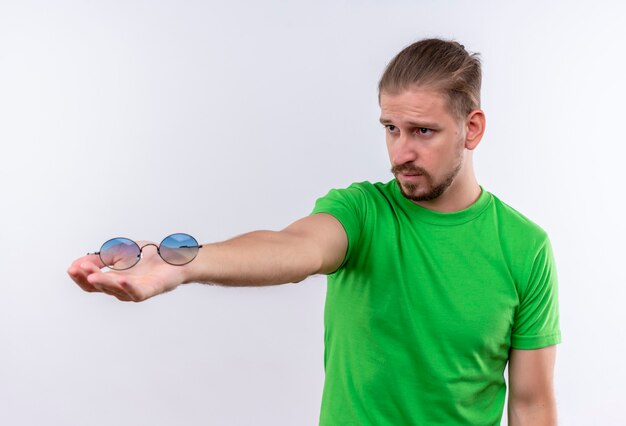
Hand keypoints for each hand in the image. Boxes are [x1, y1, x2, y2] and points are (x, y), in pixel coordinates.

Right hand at [67, 242, 188, 301]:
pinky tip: (121, 279)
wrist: (175, 256)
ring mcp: (136, 290)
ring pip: (115, 290)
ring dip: (103, 282)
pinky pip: (137, 292)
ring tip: (92, 276)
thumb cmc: (150, 256)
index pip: (90, 283)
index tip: (71, 267)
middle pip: (100, 287)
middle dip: (88, 277)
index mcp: (112, 280)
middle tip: (79, 269)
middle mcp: (121, 289)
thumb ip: (100, 259)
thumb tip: (76, 264)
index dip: (80, 277)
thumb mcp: (119, 252)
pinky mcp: (150, 290)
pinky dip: (128, 286)